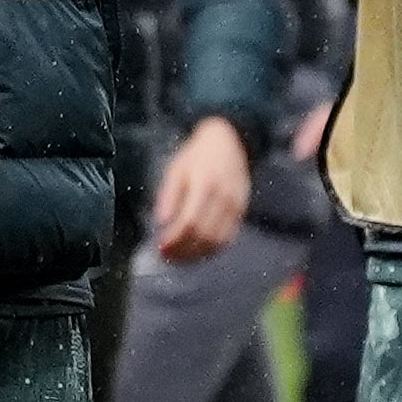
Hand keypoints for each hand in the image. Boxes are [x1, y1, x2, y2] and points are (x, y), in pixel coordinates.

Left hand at [149, 114, 251, 261]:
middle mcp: (224, 197)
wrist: (229, 143)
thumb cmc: (197, 157)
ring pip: (218, 241)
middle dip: (183, 251)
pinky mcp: (241, 212)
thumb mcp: (176, 169)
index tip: (160, 247)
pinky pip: (228, 238)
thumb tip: (160, 222)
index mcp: (205, 185)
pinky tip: (196, 252)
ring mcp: (235, 206)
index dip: (175, 239)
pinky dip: (211, 250)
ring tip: (178, 258)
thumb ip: (168, 195)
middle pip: (204, 235)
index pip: (190, 221)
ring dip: (196, 254)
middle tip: (166, 256)